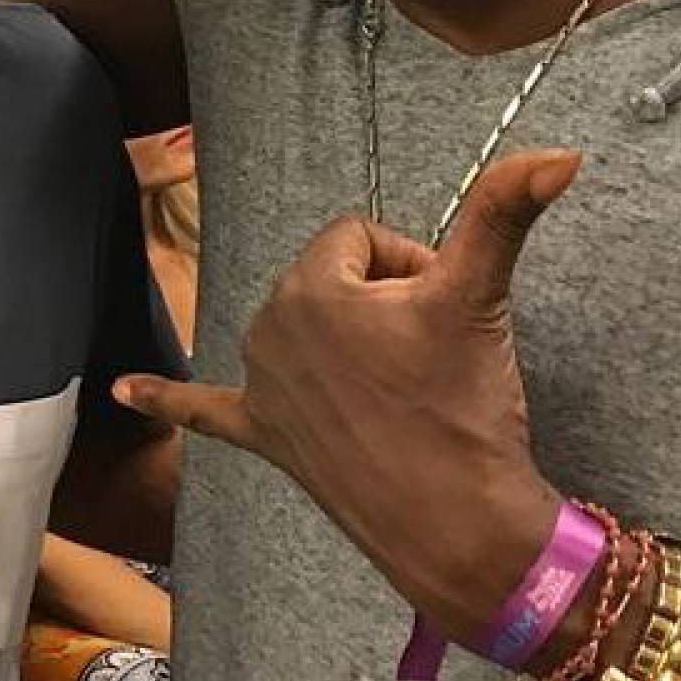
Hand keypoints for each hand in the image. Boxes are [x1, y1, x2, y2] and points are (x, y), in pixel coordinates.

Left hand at [115, 148, 579, 649]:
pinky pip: (207, 412)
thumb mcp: (477, 297)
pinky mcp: (265, 438)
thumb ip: (503, 212)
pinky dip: (168, 400)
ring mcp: (262, 390)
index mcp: (311, 288)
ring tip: (394, 390)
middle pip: (335, 279)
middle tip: (428, 357)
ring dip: (343, 344)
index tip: (442, 311)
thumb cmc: (463, 409)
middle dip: (384, 304)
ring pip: (305, 329)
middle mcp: (269, 331)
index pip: (362, 236)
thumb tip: (555, 153)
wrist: (458, 527)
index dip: (412, 264)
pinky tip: (125, 390)